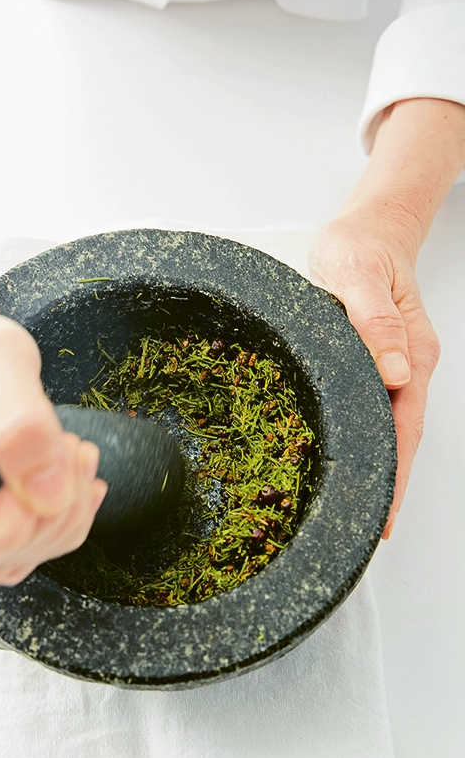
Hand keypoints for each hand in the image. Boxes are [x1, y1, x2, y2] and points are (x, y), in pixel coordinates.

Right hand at [0, 297, 106, 590]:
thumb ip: (21, 420)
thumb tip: (49, 496)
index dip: (8, 529)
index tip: (45, 468)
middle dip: (44, 518)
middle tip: (72, 447)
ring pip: (2, 565)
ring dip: (59, 518)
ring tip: (72, 449)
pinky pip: (14, 553)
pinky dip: (57, 519)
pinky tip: (72, 471)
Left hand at [309, 211, 439, 537]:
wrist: (371, 228)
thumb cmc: (362, 246)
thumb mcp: (359, 273)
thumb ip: (376, 320)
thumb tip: (395, 372)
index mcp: (410, 352)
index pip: (404, 426)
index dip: (393, 473)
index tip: (382, 514)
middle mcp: (407, 366)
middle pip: (400, 437)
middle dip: (386, 485)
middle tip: (365, 530)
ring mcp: (395, 367)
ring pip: (388, 427)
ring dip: (377, 467)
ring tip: (357, 509)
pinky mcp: (376, 362)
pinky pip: (373, 408)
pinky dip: (365, 438)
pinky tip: (347, 457)